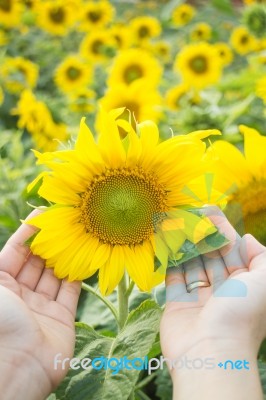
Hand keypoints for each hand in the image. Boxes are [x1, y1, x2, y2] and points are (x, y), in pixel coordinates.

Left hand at [0, 210, 80, 399]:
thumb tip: (20, 240)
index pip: (16, 252)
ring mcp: (41, 307)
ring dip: (65, 256)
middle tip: (65, 222)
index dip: (29, 233)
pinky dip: (78, 274)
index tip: (44, 214)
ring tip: (77, 235)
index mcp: (0, 286)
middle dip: (49, 242)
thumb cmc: (0, 321)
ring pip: (55, 274)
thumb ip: (4, 262)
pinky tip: (85, 257)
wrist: (16, 367)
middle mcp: (20, 295)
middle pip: (37, 262)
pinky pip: (71, 291)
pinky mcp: (61, 318)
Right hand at [160, 206, 265, 399]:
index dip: (222, 230)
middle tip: (189, 213)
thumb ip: (261, 257)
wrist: (211, 353)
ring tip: (175, 222)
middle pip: (211, 255)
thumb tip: (247, 238)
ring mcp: (199, 298)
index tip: (209, 210)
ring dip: (185, 244)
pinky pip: (174, 277)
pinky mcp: (178, 304)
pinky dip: (171, 259)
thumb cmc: (241, 314)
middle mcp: (223, 291)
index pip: (233, 251)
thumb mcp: (264, 281)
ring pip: (192, 264)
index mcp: (244, 285)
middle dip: (202, 234)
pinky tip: (166, 241)